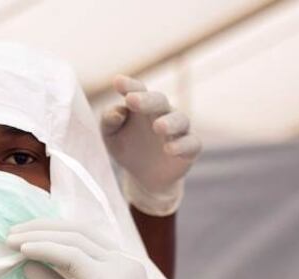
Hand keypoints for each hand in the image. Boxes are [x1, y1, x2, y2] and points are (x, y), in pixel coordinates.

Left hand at [8, 219, 152, 278]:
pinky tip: (24, 251)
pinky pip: (69, 255)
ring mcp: (120, 269)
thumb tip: (29, 266)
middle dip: (42, 227)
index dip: (54, 232)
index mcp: (125, 267)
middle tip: (11, 233)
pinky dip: (44, 249)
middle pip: (80, 231)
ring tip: (11, 240)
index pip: (87, 237)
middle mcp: (127, 262)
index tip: (25, 235)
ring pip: (74, 238)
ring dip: (39, 235)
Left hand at [100, 76, 200, 216]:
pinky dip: (181, 145)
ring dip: (169, 122)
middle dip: (147, 100)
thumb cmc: (127, 147)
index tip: (117, 82)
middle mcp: (163, 112)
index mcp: (142, 105)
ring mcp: (179, 129)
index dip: (129, 85)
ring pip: (180, 120)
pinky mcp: (190, 148)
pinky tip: (169, 149)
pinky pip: (190, 143)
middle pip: (159, 100)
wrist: (145, 176)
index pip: (137, 90)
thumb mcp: (111, 136)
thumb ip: (108, 122)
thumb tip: (116, 112)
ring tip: (158, 127)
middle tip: (132, 100)